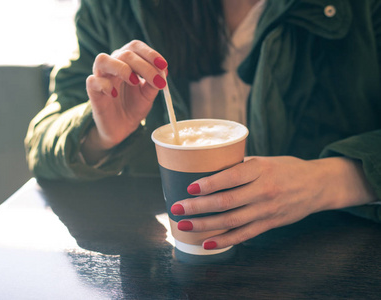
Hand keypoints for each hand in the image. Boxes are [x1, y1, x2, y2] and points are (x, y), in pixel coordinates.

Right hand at [84, 40, 167, 158]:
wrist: (122, 127)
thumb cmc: (134, 106)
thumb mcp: (148, 94)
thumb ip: (154, 82)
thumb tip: (163, 71)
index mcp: (127, 61)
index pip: (135, 47)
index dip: (150, 53)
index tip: (163, 65)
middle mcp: (113, 64)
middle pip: (125, 53)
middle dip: (144, 66)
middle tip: (157, 81)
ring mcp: (101, 76)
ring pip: (103, 59)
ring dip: (121, 68)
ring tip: (134, 82)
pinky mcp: (92, 90)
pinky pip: (93, 81)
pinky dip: (105, 85)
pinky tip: (114, 94)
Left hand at [171, 156, 376, 249]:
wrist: (318, 185)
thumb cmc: (286, 168)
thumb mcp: (265, 160)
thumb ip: (240, 166)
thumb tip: (207, 170)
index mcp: (260, 169)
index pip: (231, 177)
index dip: (209, 183)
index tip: (189, 187)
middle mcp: (264, 190)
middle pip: (226, 201)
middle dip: (198, 207)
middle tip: (176, 208)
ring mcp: (267, 209)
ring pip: (231, 221)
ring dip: (205, 225)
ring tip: (185, 225)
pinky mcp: (269, 223)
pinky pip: (244, 235)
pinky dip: (225, 240)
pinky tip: (207, 242)